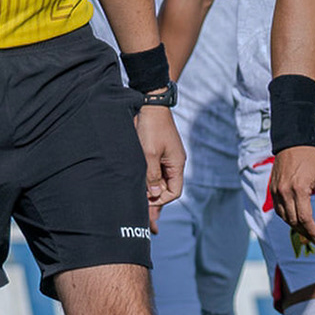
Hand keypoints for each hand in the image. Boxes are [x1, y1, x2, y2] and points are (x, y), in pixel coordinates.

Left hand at [135, 105, 184, 226]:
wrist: (150, 103)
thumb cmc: (151, 127)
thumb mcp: (148, 154)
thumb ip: (151, 176)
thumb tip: (152, 194)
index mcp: (176, 164)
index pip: (174, 191)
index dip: (161, 200)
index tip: (146, 200)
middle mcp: (174, 162)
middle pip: (166, 188)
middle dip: (154, 198)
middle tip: (142, 211)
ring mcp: (166, 156)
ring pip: (159, 180)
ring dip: (149, 188)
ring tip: (138, 199)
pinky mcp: (158, 151)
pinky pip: (155, 170)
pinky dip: (147, 178)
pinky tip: (137, 182)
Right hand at [271, 144, 314, 249]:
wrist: (293, 143)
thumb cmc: (312, 158)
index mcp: (299, 189)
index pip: (305, 218)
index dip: (312, 231)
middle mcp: (285, 192)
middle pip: (293, 220)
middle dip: (304, 232)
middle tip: (314, 238)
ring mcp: (277, 191)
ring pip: (284, 217)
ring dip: (295, 226)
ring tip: (306, 230)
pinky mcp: (272, 189)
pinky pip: (278, 209)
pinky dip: (286, 216)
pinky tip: (295, 219)